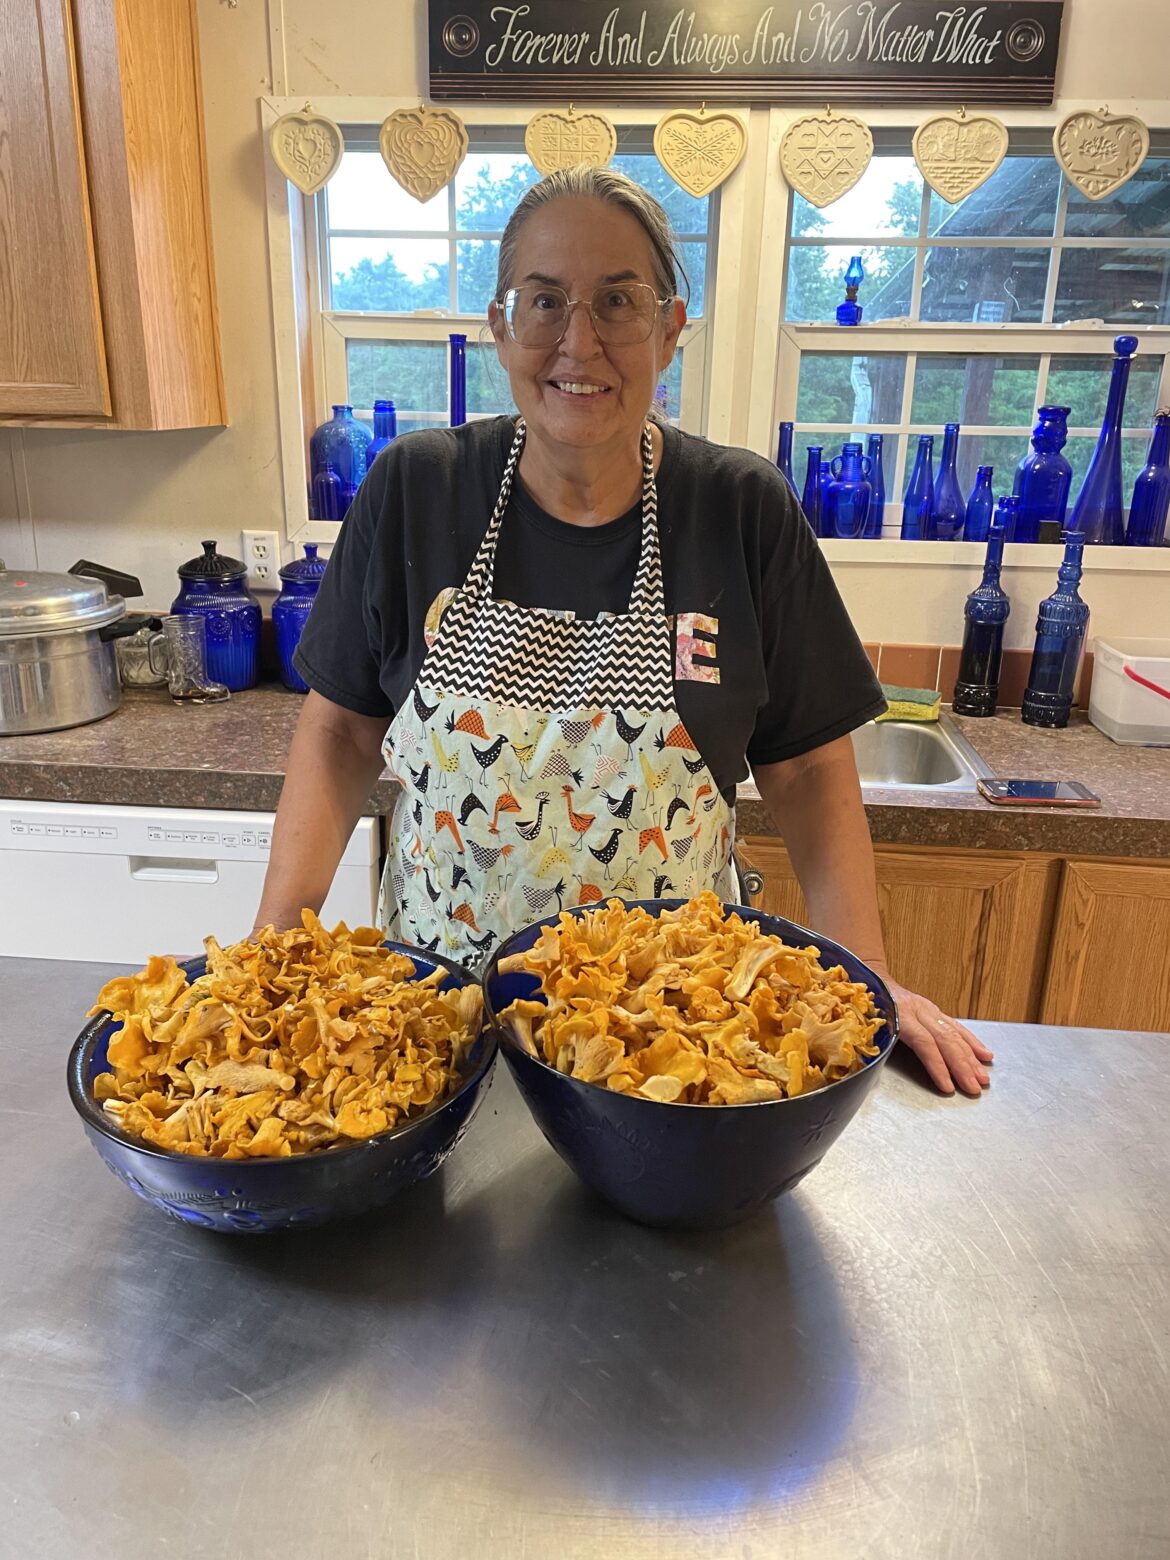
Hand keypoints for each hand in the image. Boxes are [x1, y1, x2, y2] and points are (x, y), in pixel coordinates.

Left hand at [872, 970, 993, 1096]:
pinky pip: (957, 1027)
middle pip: (945, 1040)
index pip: (924, 1043)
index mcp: (901, 1015)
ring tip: (983, 1077)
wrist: (872, 980)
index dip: (937, 1066)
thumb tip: (879, 1068)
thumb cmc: (866, 1007)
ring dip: (971, 1058)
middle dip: (962, 1066)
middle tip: (974, 1088)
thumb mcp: (866, 1026)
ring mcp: (929, 1009)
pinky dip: (972, 1042)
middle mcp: (919, 1010)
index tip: (948, 1087)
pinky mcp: (935, 1010)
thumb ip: (877, 1044)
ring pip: (955, 1034)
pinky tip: (985, 1055)